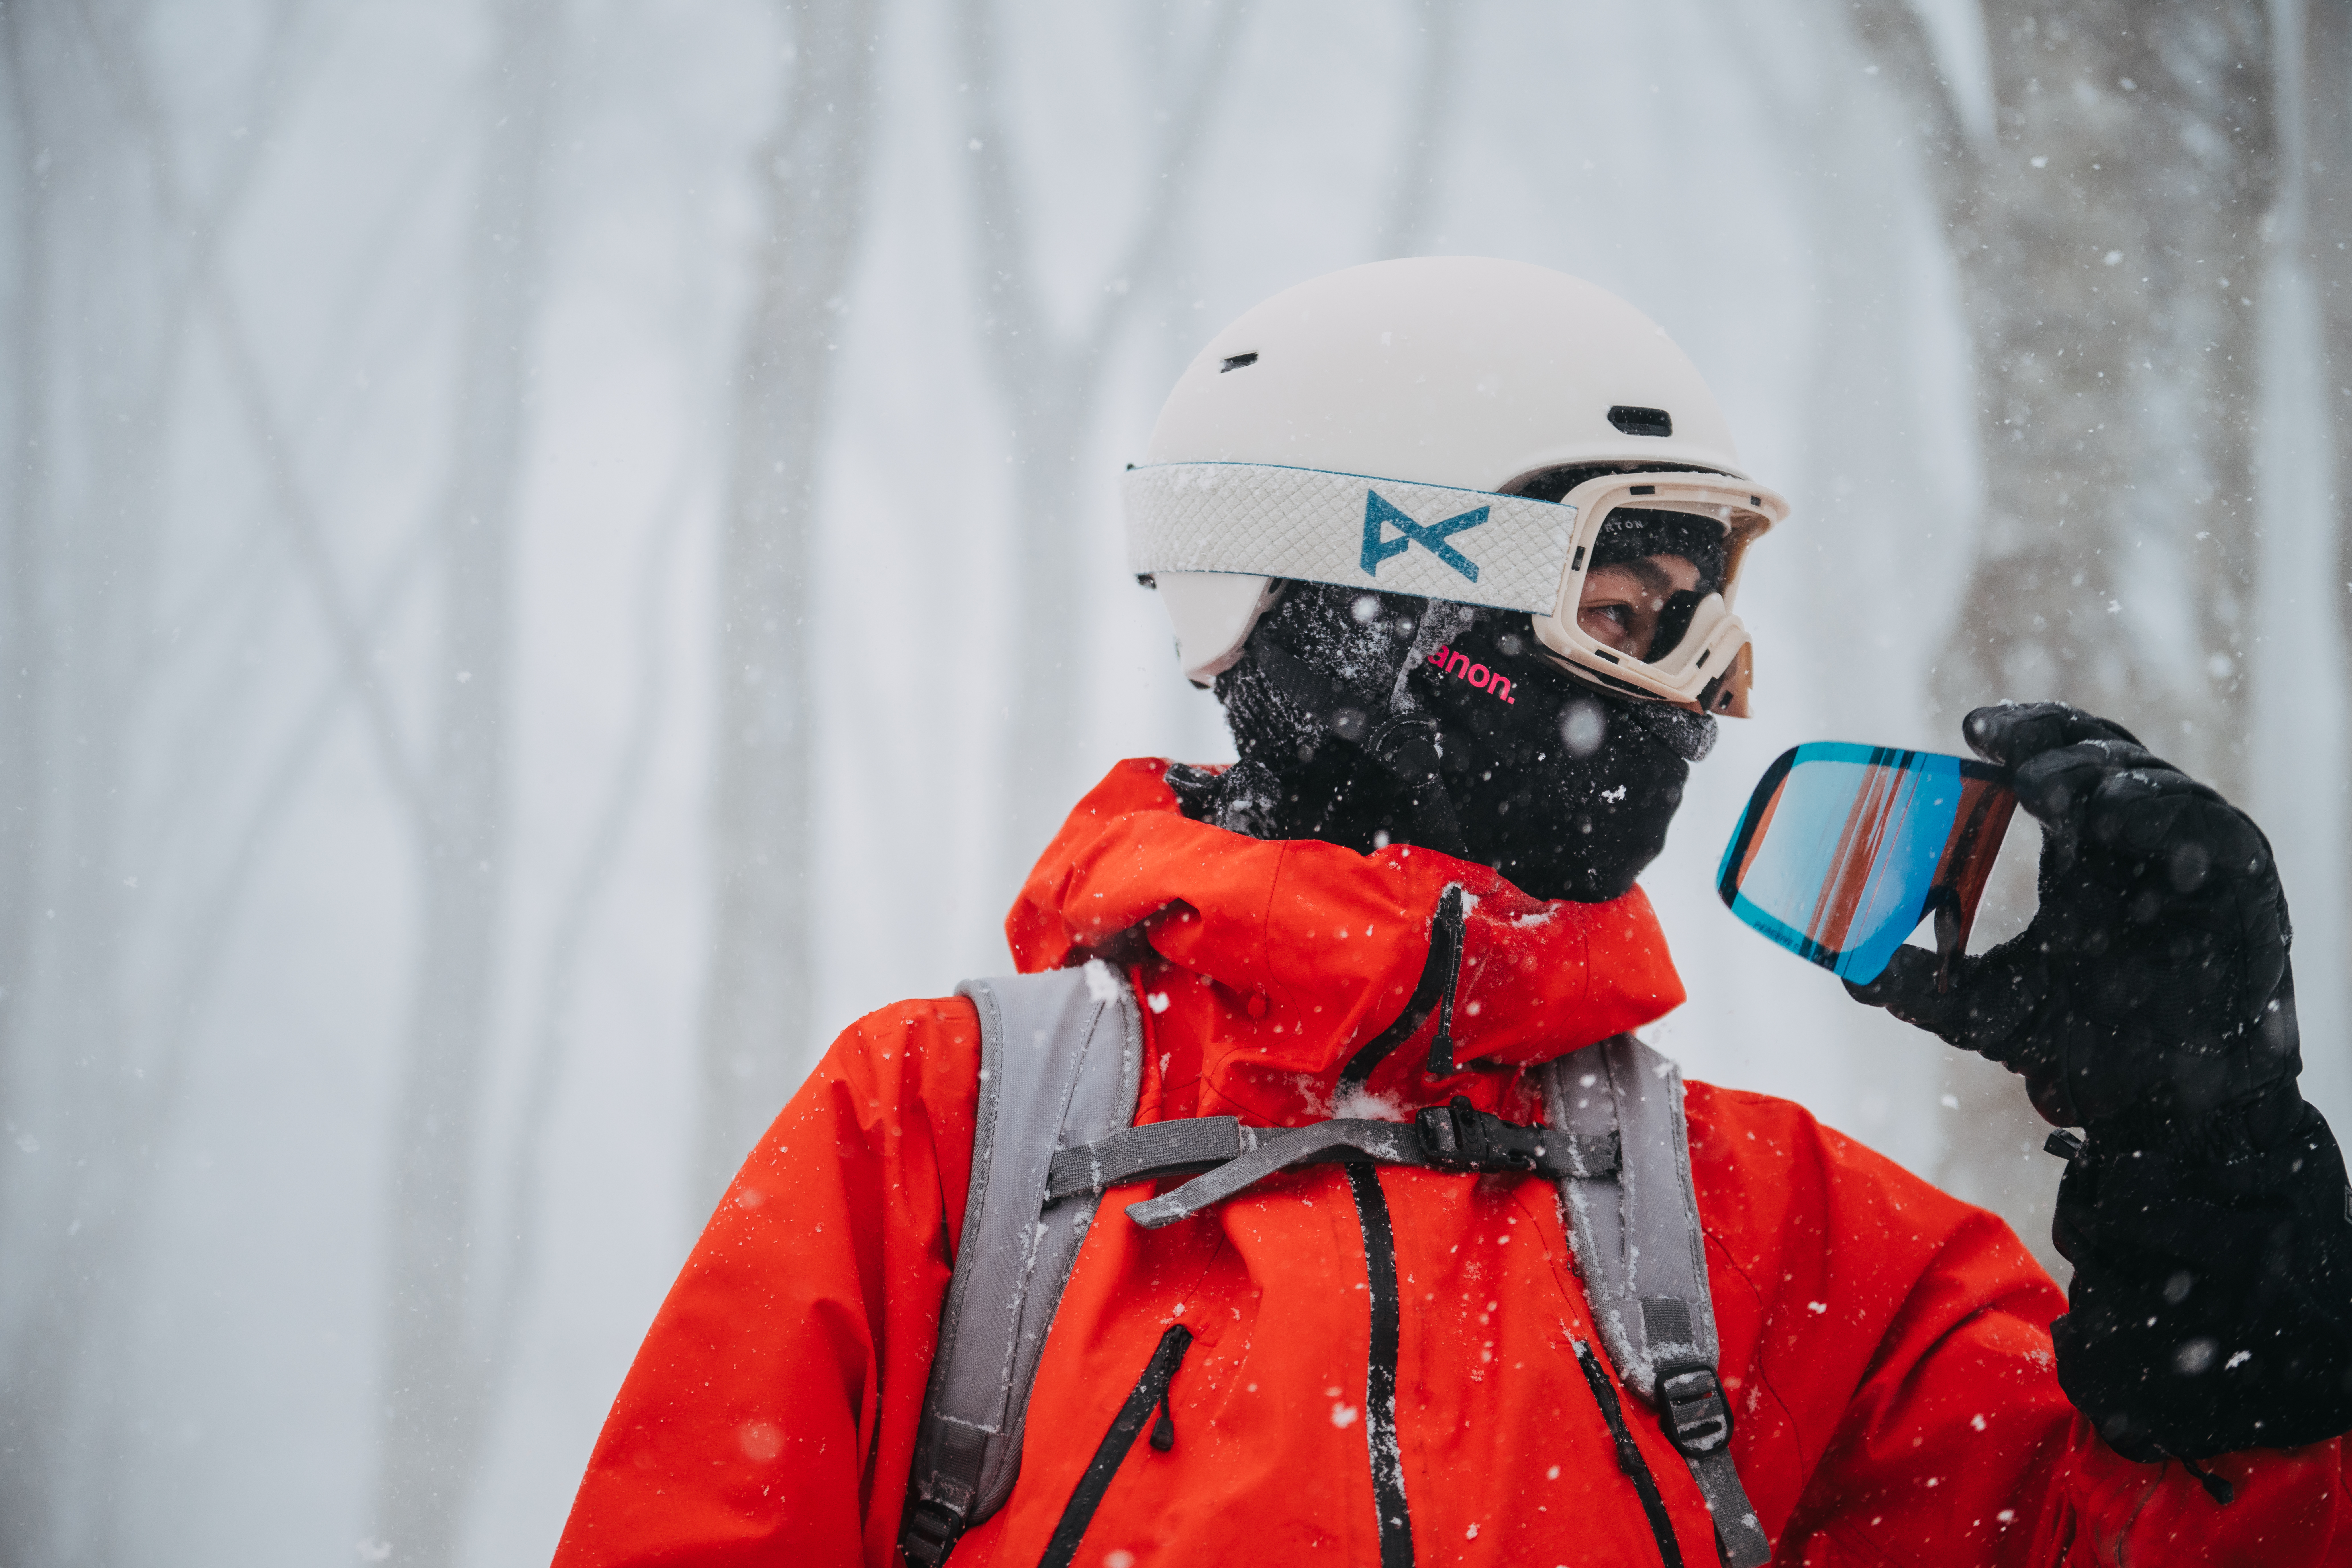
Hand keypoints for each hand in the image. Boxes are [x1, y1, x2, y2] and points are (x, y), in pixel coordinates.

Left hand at [1846, 702, 2298, 1135]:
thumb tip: (1844, 968)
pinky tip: (2118, 816)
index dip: (2022, 734)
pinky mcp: (2245, 890)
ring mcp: (2196, 860)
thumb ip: (1918, 985)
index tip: (1971, 730)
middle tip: (2002, 748)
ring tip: (2042, 790)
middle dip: (2054, 739)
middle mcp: (2139, 842)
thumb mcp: (1984, 1008)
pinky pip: (2219, 834)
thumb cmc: (2085, 1044)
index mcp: (2083, 848)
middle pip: (2104, 754)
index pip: (2056, 762)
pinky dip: (2173, 818)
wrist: (2162, 1107)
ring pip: (2157, 784)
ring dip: (2099, 776)